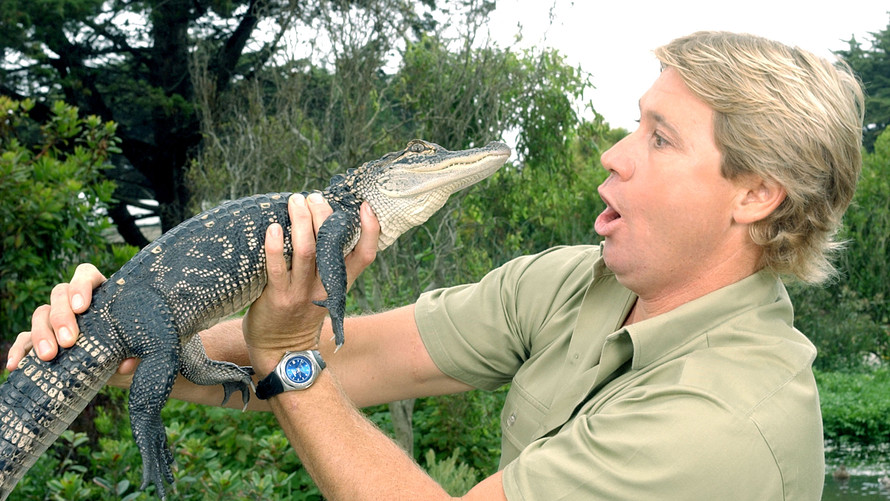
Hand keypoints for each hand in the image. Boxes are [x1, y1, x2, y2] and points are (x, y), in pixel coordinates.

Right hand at [5, 263, 139, 383]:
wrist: (123, 371)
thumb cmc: (135, 351)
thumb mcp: (142, 350)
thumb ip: (139, 352)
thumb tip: (126, 364)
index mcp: (103, 294)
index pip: (86, 275)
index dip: (80, 286)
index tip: (81, 307)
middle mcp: (76, 303)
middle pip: (59, 293)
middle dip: (61, 316)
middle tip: (68, 341)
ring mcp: (57, 320)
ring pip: (40, 313)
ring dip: (41, 333)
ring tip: (49, 357)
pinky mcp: (45, 340)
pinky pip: (24, 340)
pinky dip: (19, 351)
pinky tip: (16, 366)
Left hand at [242, 193, 378, 371]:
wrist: (281, 351)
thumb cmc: (300, 314)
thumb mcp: (324, 291)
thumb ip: (327, 264)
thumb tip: (320, 223)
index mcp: (339, 283)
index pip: (365, 255)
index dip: (370, 230)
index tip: (365, 206)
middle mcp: (324, 286)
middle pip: (332, 244)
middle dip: (324, 214)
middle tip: (314, 196)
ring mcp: (301, 292)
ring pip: (306, 250)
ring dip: (300, 221)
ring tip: (295, 201)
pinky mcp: (278, 298)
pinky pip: (277, 267)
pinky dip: (275, 246)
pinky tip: (272, 228)